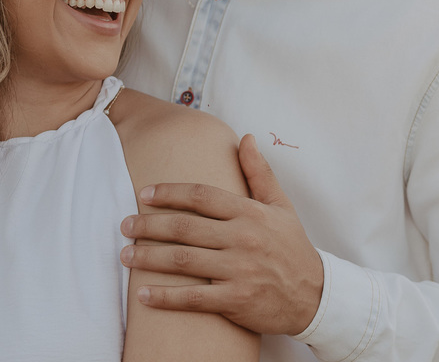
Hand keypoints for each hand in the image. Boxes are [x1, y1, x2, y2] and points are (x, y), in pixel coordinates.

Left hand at [120, 133, 324, 335]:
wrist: (314, 295)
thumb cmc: (293, 247)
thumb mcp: (281, 205)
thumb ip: (259, 172)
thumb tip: (246, 138)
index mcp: (250, 213)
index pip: (202, 196)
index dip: (170, 193)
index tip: (144, 194)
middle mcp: (243, 239)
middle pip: (185, 228)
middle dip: (148, 225)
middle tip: (124, 225)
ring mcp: (239, 270)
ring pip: (183, 261)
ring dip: (149, 258)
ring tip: (125, 255)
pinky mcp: (236, 300)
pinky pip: (193, 299)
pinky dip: (165, 297)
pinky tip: (144, 295)